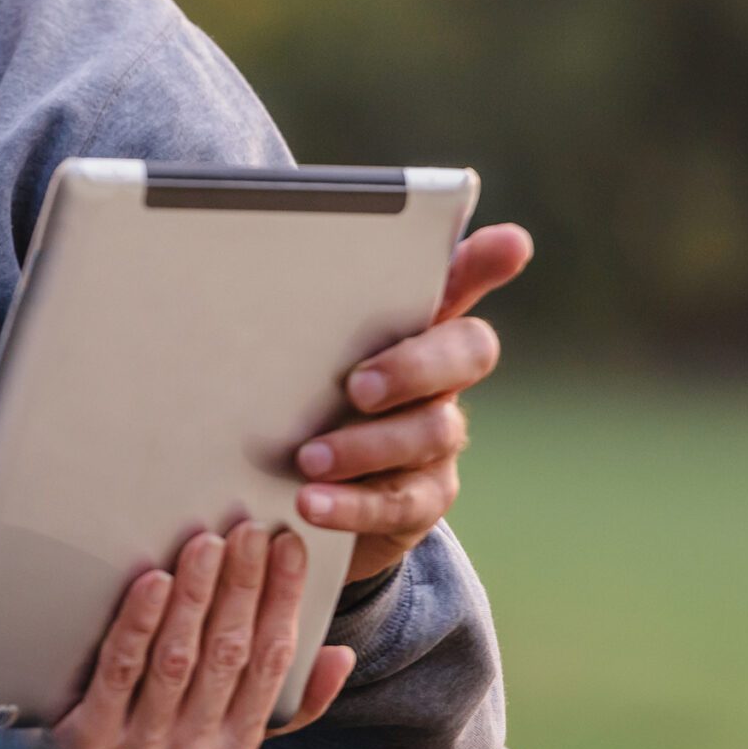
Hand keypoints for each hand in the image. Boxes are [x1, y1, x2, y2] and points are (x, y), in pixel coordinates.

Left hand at [0, 523, 355, 748]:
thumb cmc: (150, 728)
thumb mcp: (219, 723)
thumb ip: (283, 699)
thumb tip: (338, 656)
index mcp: (235, 748)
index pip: (272, 663)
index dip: (284, 601)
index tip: (290, 547)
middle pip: (228, 655)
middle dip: (243, 586)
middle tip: (248, 530)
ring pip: (178, 659)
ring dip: (196, 596)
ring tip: (205, 542)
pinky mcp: (90, 742)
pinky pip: (121, 671)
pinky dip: (140, 623)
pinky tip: (152, 581)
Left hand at [292, 224, 530, 579]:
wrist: (283, 490)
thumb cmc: (292, 397)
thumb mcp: (288, 353)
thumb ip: (290, 315)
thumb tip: (236, 263)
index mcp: (409, 325)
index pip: (459, 281)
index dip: (487, 262)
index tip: (511, 244)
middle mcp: (438, 375)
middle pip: (467, 352)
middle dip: (416, 365)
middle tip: (358, 386)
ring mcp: (436, 437)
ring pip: (432, 431)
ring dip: (365, 446)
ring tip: (308, 458)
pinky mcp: (422, 498)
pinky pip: (402, 502)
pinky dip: (353, 505)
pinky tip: (311, 504)